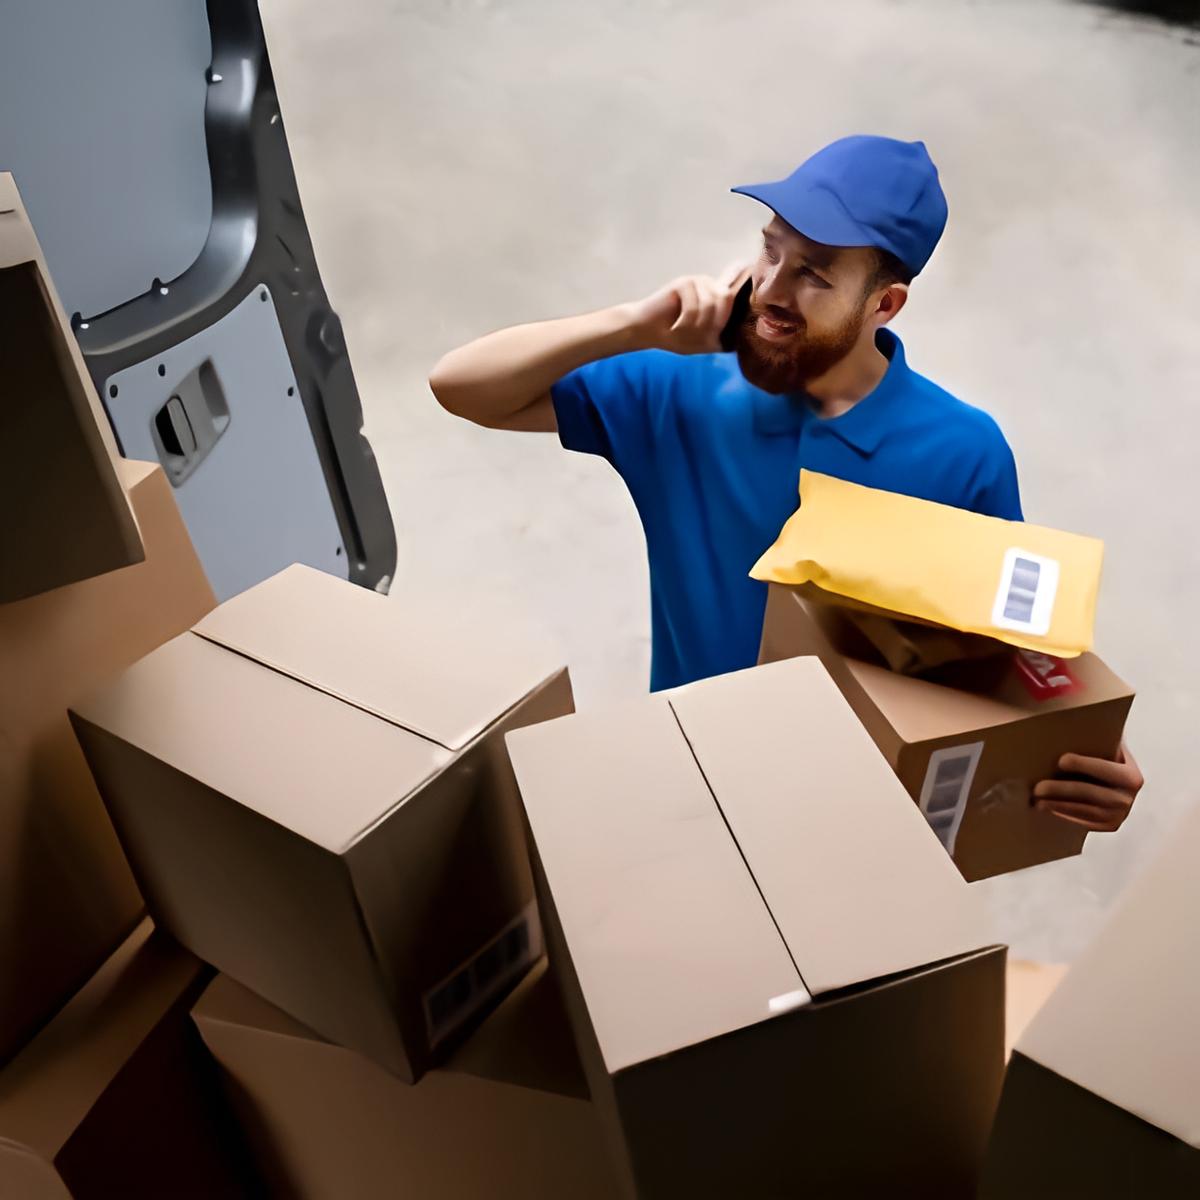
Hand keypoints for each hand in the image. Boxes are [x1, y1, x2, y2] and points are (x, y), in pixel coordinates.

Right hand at [623, 267, 745, 355]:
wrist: (646, 332)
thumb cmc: (676, 336)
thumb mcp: (704, 340)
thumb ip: (722, 335)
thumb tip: (742, 338)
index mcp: (718, 297)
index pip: (739, 285)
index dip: (746, 278)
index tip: (746, 275)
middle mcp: (711, 286)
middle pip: (726, 300)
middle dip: (711, 323)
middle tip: (695, 335)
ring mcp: (698, 282)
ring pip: (710, 304)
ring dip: (696, 324)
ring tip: (681, 330)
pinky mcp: (684, 282)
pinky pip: (694, 305)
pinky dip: (685, 321)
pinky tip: (674, 326)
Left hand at [1033, 742, 1143, 832]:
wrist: (1109, 777)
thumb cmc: (1100, 754)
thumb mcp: (1104, 742)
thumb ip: (1095, 733)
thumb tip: (1068, 715)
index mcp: (1131, 775)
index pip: (1108, 770)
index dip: (1085, 765)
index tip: (1061, 760)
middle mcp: (1128, 797)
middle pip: (1093, 794)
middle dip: (1064, 790)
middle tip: (1038, 787)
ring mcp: (1119, 814)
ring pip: (1087, 811)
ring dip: (1059, 806)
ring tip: (1037, 800)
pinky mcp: (1108, 825)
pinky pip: (1085, 823)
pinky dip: (1065, 816)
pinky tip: (1047, 809)